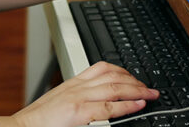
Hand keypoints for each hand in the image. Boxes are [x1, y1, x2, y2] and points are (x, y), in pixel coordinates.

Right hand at [12, 62, 158, 126]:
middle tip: (149, 88)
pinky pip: (108, 107)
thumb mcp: (61, 102)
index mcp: (72, 83)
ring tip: (150, 94)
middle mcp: (77, 87)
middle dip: (135, 80)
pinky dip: (127, 105)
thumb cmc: (38, 121)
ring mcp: (77, 98)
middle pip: (113, 75)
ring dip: (137, 90)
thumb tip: (99, 104)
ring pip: (115, 87)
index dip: (124, 71)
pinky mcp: (78, 112)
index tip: (136, 78)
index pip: (103, 68)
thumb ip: (80, 99)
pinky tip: (138, 105)